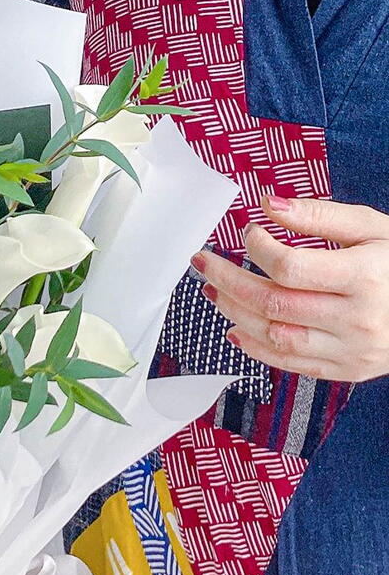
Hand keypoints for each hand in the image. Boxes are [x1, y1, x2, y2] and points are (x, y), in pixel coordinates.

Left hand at [191, 195, 388, 382]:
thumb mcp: (374, 228)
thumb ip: (320, 216)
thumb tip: (269, 203)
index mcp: (366, 276)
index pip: (291, 267)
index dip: (258, 248)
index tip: (247, 232)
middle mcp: (357, 318)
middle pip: (272, 301)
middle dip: (228, 279)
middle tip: (203, 262)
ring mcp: (350, 350)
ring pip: (273, 334)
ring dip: (233, 311)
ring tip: (213, 290)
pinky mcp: (345, 371)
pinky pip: (288, 363)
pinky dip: (254, 346)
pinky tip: (234, 328)